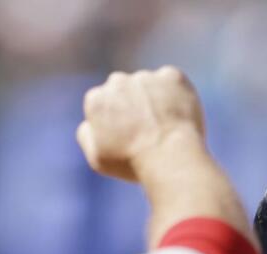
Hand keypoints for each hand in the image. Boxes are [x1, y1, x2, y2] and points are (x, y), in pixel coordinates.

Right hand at [76, 67, 204, 181]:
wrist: (170, 157)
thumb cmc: (132, 163)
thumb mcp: (97, 158)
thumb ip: (86, 134)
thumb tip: (89, 122)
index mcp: (96, 100)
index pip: (103, 104)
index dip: (116, 121)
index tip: (128, 136)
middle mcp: (118, 82)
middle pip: (124, 89)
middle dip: (133, 104)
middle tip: (148, 130)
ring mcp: (145, 77)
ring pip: (149, 85)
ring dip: (154, 98)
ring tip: (165, 127)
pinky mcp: (172, 77)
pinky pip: (173, 82)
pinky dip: (177, 95)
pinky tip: (180, 117)